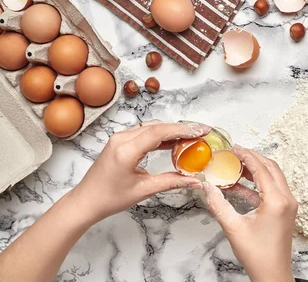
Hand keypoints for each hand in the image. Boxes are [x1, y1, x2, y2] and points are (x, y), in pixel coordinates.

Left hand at [68, 121, 210, 223]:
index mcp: (126, 151)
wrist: (85, 201)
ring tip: (191, 137)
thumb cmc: (109, 198)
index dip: (182, 130)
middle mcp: (121, 139)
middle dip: (181, 128)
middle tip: (201, 132)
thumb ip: (171, 182)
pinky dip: (160, 135)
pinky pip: (143, 133)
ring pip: (151, 127)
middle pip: (156, 126)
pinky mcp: (119, 142)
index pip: (158, 132)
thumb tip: (194, 181)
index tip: (200, 131)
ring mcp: (119, 139)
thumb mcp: (143, 190)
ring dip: (171, 130)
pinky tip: (173, 142)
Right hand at [201, 146, 297, 281]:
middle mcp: (287, 199)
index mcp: (277, 200)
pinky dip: (258, 184)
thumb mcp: (233, 227)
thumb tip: (207, 187)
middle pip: (271, 168)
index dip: (247, 156)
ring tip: (237, 165)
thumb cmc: (257, 255)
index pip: (262, 169)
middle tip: (235, 153)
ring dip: (256, 170)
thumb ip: (218, 204)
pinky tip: (240, 184)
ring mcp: (288, 205)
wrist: (272, 274)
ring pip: (274, 177)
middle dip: (253, 158)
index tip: (234, 148)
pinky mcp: (285, 210)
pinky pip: (273, 189)